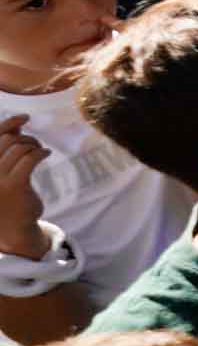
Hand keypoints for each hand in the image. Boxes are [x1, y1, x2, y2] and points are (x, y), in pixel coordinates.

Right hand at [0, 116, 51, 257]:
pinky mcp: (13, 186)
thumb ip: (6, 149)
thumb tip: (18, 123)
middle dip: (25, 137)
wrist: (12, 228)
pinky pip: (29, 159)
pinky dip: (40, 152)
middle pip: (7, 140)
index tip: (25, 118)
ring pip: (19, 148)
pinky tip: (46, 154)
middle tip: (35, 145)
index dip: (8, 123)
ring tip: (40, 151)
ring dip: (34, 145)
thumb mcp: (2, 172)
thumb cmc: (7, 197)